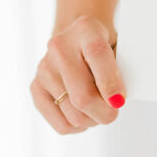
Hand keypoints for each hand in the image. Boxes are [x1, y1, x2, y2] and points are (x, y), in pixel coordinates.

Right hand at [30, 15, 125, 134]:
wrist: (76, 36)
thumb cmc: (102, 43)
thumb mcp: (116, 44)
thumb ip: (121, 67)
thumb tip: (119, 100)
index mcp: (85, 29)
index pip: (97, 56)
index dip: (110, 83)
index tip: (120, 101)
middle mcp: (60, 47)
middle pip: (83, 95)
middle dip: (105, 112)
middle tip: (114, 112)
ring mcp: (45, 68)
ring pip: (73, 114)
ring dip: (93, 120)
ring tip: (99, 111)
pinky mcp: (36, 87)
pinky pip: (60, 123)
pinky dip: (77, 127)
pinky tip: (84, 115)